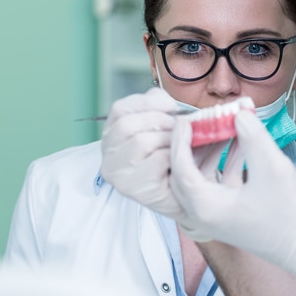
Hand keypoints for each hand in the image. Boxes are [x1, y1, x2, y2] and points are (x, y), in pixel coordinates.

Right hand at [100, 87, 183, 217]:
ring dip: (168, 140)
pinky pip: (156, 160)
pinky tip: (174, 164)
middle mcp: (108, 153)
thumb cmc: (175, 157)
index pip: (119, 109)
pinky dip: (172, 158)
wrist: (187, 193)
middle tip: (178, 129)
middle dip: (160, 122)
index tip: (172, 107)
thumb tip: (171, 104)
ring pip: (141, 141)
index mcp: (112, 133)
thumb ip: (164, 109)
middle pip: (127, 125)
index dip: (148, 103)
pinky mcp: (132, 187)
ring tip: (177, 147)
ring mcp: (117, 173)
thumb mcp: (166, 126)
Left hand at [169, 110, 295, 284]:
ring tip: (226, 126)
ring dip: (211, 149)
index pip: (180, 167)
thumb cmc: (288, 216)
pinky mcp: (228, 212)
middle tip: (205, 120)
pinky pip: (217, 181)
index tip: (189, 118)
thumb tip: (238, 114)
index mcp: (205, 208)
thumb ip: (253, 136)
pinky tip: (241, 142)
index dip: (182, 139)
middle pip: (185, 171)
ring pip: (201, 175)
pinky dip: (225, 161)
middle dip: (194, 142)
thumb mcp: (272, 167)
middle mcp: (203, 214)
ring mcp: (214, 215)